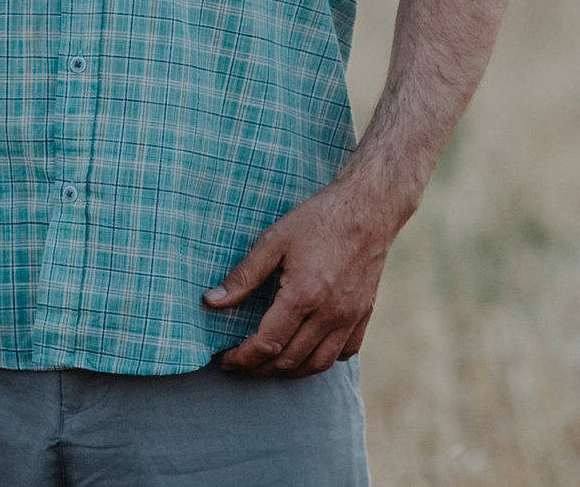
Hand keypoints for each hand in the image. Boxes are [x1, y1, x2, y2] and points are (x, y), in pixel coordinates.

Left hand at [205, 178, 402, 377]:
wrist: (368, 208)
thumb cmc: (318, 220)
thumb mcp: (274, 240)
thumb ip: (243, 275)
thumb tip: (211, 301)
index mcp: (303, 296)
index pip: (267, 344)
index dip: (243, 358)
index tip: (225, 360)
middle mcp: (329, 314)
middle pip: (290, 361)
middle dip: (259, 369)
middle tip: (239, 365)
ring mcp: (350, 318)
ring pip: (318, 365)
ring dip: (289, 372)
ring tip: (267, 365)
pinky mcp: (364, 315)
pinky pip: (345, 353)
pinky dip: (322, 360)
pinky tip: (306, 352)